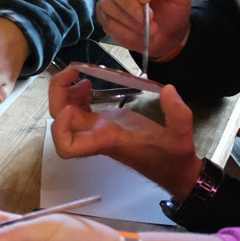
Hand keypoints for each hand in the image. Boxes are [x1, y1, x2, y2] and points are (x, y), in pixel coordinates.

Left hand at [49, 66, 200, 197]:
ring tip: (80, 73)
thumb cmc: (173, 158)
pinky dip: (75, 95)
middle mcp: (96, 136)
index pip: (68, 147)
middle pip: (60, 120)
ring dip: (64, 91)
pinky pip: (78, 110)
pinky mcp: (103, 124)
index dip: (61, 129)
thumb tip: (169, 89)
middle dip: (58, 94)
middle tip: (74, 71)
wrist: (173, 169)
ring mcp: (97, 129)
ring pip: (66, 112)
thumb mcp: (181, 137)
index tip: (70, 108)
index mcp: (107, 140)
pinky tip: (87, 84)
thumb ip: (178, 114)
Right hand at [99, 0, 190, 62]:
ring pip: (108, 5)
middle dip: (130, 4)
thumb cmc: (172, 7)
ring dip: (130, 21)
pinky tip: (140, 35)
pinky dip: (126, 32)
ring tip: (149, 29)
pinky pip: (107, 22)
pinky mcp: (103, 15)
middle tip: (149, 18)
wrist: (166, 31)